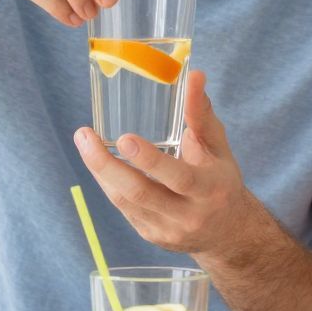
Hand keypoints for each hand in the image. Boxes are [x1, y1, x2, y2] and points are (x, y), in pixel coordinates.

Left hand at [74, 71, 264, 253]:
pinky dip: (108, 183)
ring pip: (124, 201)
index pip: (178, 177)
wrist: (227, 233)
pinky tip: (98, 163)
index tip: (123, 138)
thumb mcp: (218, 148)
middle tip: (84, 136)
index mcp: (209, 190)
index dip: (149, 160)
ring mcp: (166, 229)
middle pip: (139, 192)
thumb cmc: (221, 181)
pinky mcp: (150, 235)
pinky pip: (123, 208)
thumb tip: (194, 75)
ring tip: (84, 141)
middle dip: (106, 164)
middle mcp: (188, 215)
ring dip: (100, 171)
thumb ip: (201, 114)